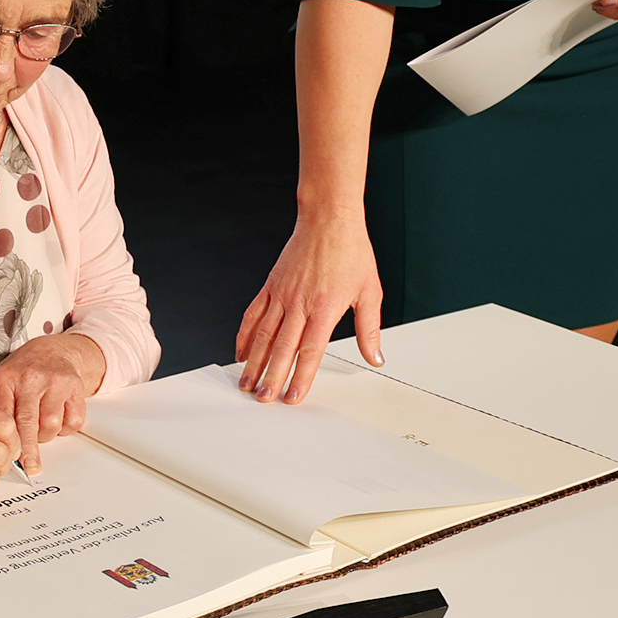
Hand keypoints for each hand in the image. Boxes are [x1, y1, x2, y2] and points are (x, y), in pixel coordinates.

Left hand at [0, 332, 105, 476]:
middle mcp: (31, 378)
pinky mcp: (76, 388)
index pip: (3, 416)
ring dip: (46, 435)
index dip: (4, 440)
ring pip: (51, 425)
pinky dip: (65, 428)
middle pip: (29, 423)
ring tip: (39, 426)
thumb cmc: (22, 371)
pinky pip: (72, 422)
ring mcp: (55, 382)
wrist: (53, 351)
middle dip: (28, 450)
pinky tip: (57, 417)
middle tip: (28, 466)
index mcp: (6, 378)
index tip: (4, 456)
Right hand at [235, 212, 383, 405]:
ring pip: (264, 334)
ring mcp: (282, 293)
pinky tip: (241, 352)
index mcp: (325, 307)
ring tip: (247, 383)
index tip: (293, 396)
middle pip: (283, 347)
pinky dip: (245, 335)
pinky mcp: (271, 285)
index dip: (301, 376)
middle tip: (264, 399)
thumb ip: (369, 328)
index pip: (311, 350)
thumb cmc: (351, 250)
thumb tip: (376, 357)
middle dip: (272, 376)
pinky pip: (254, 313)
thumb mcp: (370, 290)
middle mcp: (300, 302)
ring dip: (254, 361)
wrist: (329, 218)